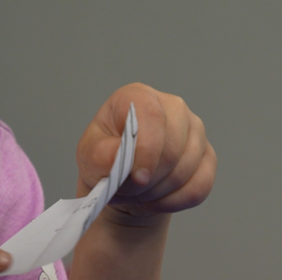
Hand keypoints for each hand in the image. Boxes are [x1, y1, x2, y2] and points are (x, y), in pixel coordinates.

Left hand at [76, 83, 216, 221]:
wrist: (123, 178)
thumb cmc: (104, 158)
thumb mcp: (90, 155)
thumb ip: (101, 154)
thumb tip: (120, 155)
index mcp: (138, 97)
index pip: (152, 116)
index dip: (147, 149)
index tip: (137, 178)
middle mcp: (172, 107)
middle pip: (173, 146)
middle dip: (149, 178)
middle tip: (127, 189)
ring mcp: (195, 131)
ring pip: (187, 168)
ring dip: (159, 190)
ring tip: (136, 193)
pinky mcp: (207, 156)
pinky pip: (200, 186)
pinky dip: (176, 200)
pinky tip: (156, 200)